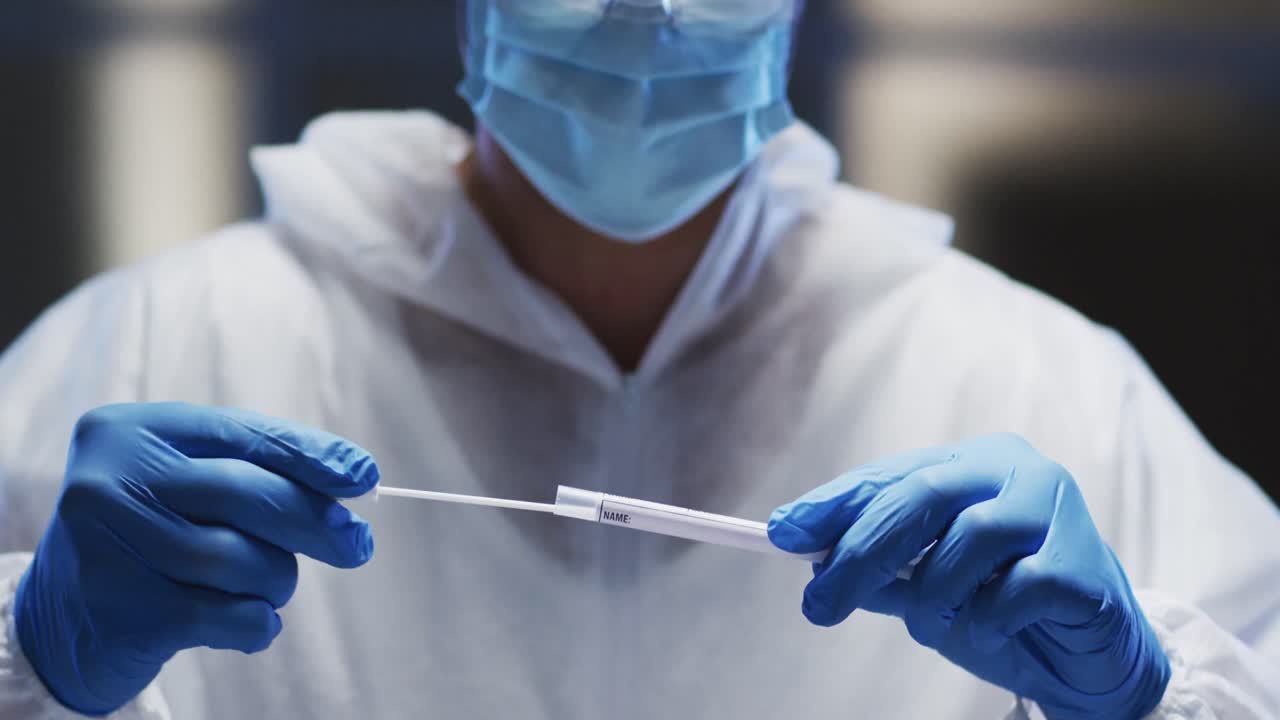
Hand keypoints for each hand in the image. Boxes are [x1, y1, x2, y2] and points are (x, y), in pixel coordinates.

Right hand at [16, 403, 378, 714]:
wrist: (58, 620)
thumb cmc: (150, 534)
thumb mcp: (188, 483)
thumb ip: (258, 471)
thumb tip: (354, 483)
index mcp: (136, 430)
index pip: (245, 435)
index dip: (313, 456)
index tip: (364, 476)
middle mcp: (112, 479)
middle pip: (248, 494)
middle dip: (316, 522)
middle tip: (357, 545)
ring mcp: (109, 544)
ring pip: (240, 557)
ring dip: (277, 578)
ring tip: (272, 585)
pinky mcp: (121, 608)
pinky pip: (224, 614)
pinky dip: (256, 621)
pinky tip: (254, 621)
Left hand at [768, 434, 1170, 719]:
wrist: (1092, 663)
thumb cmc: (1001, 611)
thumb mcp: (927, 589)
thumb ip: (880, 570)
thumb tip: (810, 562)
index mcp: (972, 465)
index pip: (890, 475)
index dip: (834, 503)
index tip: (780, 533)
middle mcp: (1015, 471)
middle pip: (922, 496)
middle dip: (861, 553)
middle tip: (818, 603)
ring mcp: (1056, 510)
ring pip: (968, 539)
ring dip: (933, 597)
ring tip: (934, 626)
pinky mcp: (1085, 564)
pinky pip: (1016, 589)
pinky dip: (987, 619)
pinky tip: (992, 629)